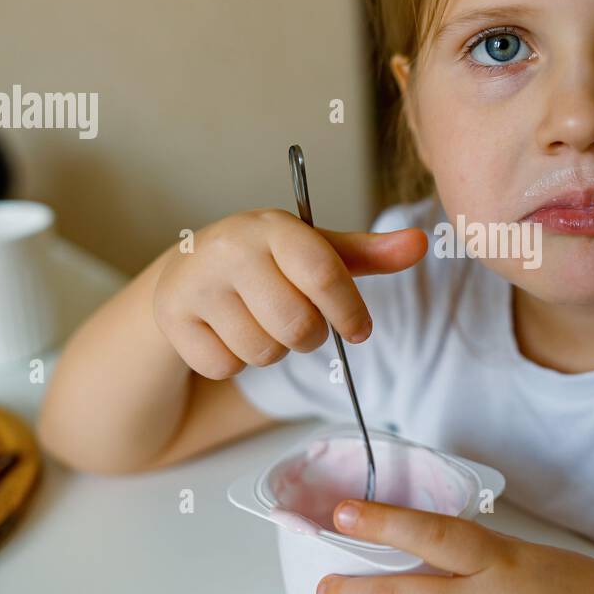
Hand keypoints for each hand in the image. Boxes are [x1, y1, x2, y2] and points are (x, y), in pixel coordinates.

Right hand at [152, 209, 425, 378]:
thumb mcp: (317, 251)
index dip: (349, 311)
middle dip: (309, 337)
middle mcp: (231, 249)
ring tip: (260, 322)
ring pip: (262, 352)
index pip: (324, 275)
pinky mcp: (172, 318)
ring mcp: (197, 283)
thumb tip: (421, 244)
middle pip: (297, 327)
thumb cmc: (270, 262)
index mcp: (274, 227)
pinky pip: (225, 367)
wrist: (191, 268)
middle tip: (300, 323)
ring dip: (272, 350)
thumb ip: (370, 254)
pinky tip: (227, 332)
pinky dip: (234, 362)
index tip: (359, 331)